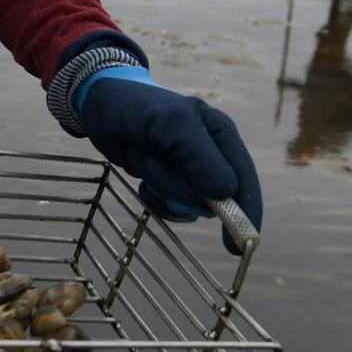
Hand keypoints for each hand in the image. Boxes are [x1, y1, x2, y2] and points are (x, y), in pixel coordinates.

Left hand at [76, 68, 262, 253]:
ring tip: (144, 156)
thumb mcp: (170, 124)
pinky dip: (153, 197)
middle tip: (154, 157)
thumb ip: (199, 157)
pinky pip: (170, 208)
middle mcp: (212, 155)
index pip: (244, 181)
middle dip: (178, 187)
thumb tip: (226, 193)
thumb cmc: (139, 109)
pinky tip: (141, 175)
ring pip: (186, 205)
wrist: (104, 105)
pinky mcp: (171, 183)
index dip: (246, 213)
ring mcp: (191, 172)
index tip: (242, 245)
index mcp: (222, 135)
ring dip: (161, 187)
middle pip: (210, 199)